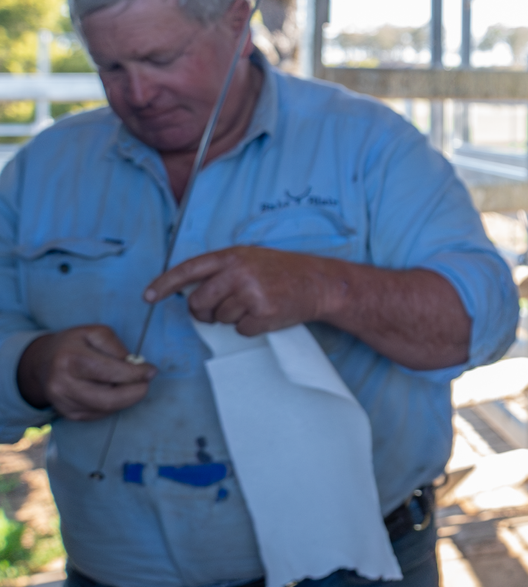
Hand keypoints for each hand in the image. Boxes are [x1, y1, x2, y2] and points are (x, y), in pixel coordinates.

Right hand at [17, 326, 155, 420]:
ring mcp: (63, 402)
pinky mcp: (67, 414)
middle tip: (146, 384)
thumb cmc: (73, 344)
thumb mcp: (94, 332)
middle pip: (107, 399)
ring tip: (133, 386)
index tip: (151, 371)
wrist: (42, 362)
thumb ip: (116, 347)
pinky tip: (116, 393)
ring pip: (104, 409)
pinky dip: (113, 405)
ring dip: (126, 400)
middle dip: (134, 393)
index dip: (134, 374)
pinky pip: (98, 415)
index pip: (108, 371)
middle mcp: (62, 384)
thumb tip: (136, 365)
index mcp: (70, 359)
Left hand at [145, 246, 344, 336]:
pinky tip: (267, 315)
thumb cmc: (283, 272)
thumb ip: (222, 270)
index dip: (165, 284)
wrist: (320, 282)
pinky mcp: (262, 313)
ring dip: (233, 319)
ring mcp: (251, 293)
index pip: (188, 270)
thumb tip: (191, 293)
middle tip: (220, 311)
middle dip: (205, 312)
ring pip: (220, 319)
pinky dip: (251, 327)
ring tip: (255, 306)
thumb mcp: (251, 260)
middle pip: (199, 302)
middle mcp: (238, 272)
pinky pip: (240, 330)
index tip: (148, 297)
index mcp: (232, 256)